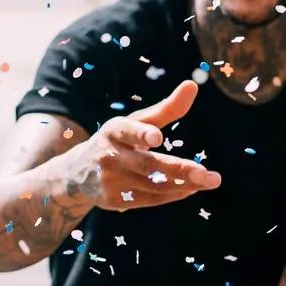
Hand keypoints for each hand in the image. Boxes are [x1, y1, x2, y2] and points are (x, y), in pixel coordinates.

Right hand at [69, 77, 221, 211]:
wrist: (77, 173)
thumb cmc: (117, 141)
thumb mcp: (135, 122)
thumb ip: (166, 108)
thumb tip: (193, 85)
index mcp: (113, 131)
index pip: (126, 131)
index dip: (141, 134)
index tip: (157, 137)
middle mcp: (109, 156)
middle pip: (147, 165)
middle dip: (178, 170)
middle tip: (206, 174)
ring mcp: (110, 181)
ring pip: (153, 186)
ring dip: (184, 184)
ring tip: (209, 180)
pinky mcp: (114, 201)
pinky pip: (150, 200)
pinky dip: (173, 194)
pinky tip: (190, 188)